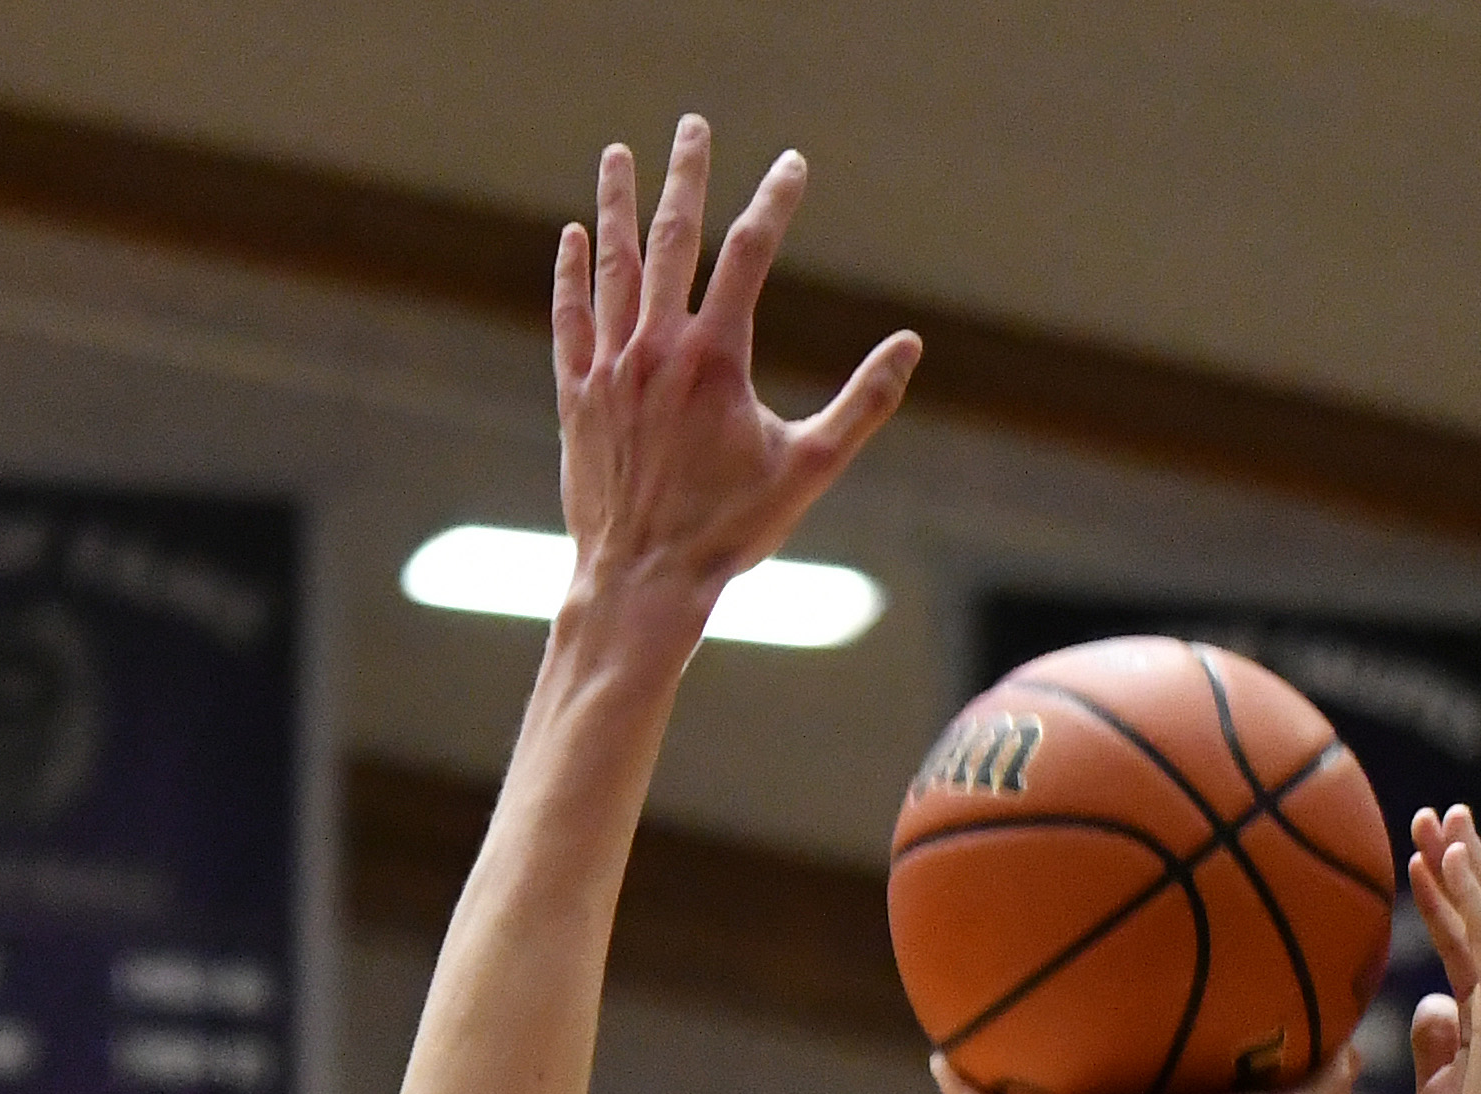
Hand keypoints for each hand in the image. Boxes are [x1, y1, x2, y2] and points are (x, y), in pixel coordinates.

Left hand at [554, 119, 918, 612]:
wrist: (643, 580)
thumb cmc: (730, 531)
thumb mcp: (811, 469)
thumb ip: (863, 403)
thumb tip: (909, 346)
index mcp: (716, 357)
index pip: (749, 254)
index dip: (774, 201)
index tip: (792, 165)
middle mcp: (655, 348)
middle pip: (673, 238)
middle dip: (686, 175)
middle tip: (693, 127)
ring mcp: (609, 367)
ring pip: (613, 265)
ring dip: (618, 205)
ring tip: (620, 155)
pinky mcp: (577, 394)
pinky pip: (570, 317)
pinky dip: (572, 274)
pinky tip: (574, 237)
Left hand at [1402, 805, 1480, 1093]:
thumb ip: (1434, 1048)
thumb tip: (1428, 1003)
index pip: (1466, 944)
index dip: (1443, 899)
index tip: (1418, 857)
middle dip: (1461, 863)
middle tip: (1436, 813)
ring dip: (1469, 864)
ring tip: (1445, 816)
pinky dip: (1471, 896)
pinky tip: (1447, 859)